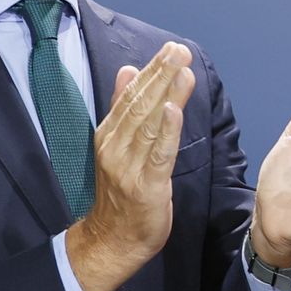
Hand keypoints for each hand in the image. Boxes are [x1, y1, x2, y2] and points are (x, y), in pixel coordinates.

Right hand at [67, 42, 196, 290]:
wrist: (110, 241)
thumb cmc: (121, 194)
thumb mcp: (119, 146)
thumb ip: (124, 109)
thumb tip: (128, 71)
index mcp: (110, 135)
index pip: (131, 97)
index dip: (151, 71)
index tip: (170, 49)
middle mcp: (116, 147)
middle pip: (139, 105)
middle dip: (160, 74)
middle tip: (179, 49)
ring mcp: (129, 166)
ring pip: (149, 124)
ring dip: (166, 94)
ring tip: (181, 68)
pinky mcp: (146, 185)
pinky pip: (158, 153)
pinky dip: (166, 130)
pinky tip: (174, 109)